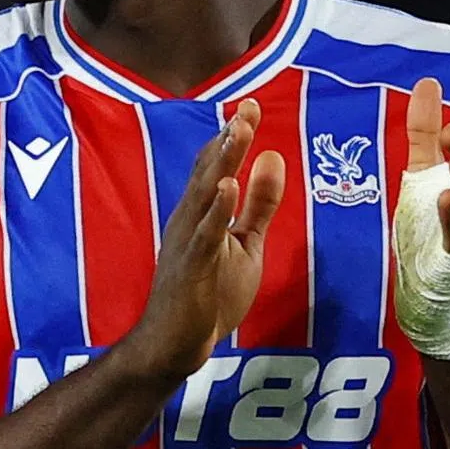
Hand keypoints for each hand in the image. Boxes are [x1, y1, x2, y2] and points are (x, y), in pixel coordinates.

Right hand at [124, 99, 285, 383]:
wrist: (175, 344)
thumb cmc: (208, 293)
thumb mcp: (245, 243)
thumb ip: (260, 203)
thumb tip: (274, 157)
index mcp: (200, 211)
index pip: (216, 165)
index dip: (231, 135)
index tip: (248, 105)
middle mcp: (189, 218)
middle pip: (210, 171)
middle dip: (229, 139)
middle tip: (246, 107)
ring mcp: (188, 242)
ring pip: (206, 195)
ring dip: (223, 163)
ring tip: (238, 132)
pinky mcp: (192, 268)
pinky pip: (205, 235)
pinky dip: (217, 210)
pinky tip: (229, 188)